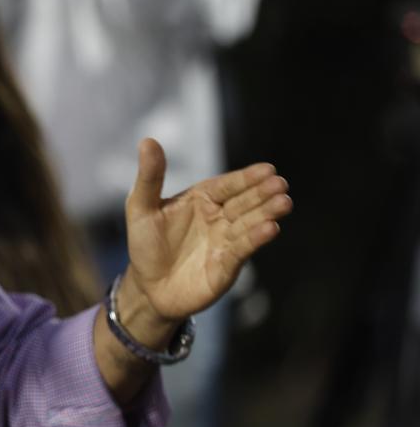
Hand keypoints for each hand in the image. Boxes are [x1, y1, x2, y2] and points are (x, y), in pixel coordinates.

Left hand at [120, 138, 292, 341]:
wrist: (147, 286)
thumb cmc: (145, 242)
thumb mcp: (141, 207)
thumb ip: (150, 177)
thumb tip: (148, 140)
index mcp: (201, 199)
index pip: (227, 185)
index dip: (246, 178)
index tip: (267, 169)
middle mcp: (219, 218)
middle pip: (244, 202)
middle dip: (262, 193)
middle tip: (280, 184)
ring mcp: (225, 241)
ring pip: (249, 224)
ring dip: (266, 214)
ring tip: (283, 203)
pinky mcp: (226, 266)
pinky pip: (242, 249)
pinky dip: (256, 238)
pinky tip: (270, 228)